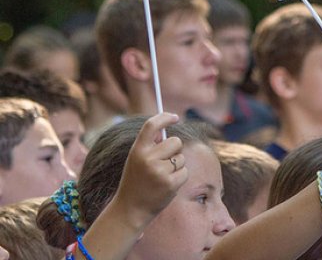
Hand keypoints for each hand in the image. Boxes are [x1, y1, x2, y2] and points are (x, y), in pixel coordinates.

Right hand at [112, 113, 187, 227]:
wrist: (130, 210)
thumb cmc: (136, 181)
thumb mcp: (136, 159)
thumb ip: (150, 145)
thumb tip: (166, 129)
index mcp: (137, 150)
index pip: (151, 125)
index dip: (165, 117)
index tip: (175, 117)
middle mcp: (148, 158)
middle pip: (175, 141)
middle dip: (175, 149)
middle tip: (166, 160)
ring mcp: (159, 171)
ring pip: (181, 157)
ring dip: (177, 165)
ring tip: (162, 177)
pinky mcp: (170, 183)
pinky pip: (185, 171)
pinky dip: (180, 177)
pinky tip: (167, 185)